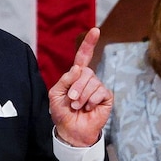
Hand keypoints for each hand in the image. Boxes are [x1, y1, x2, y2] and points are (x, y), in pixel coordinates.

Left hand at [47, 28, 112, 146]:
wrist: (71, 130)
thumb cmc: (62, 112)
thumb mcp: (55, 94)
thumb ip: (64, 79)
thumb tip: (78, 68)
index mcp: (76, 75)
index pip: (83, 56)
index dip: (89, 43)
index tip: (95, 30)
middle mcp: (88, 79)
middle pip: (86, 72)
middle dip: (77, 86)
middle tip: (71, 99)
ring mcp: (98, 87)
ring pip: (93, 82)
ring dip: (82, 96)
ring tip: (78, 106)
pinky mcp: (106, 97)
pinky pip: (101, 92)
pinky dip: (92, 100)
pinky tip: (89, 108)